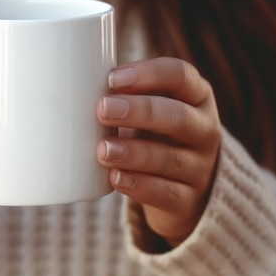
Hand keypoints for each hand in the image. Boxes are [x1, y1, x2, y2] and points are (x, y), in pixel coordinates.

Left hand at [96, 57, 220, 247]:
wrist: (184, 191)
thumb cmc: (155, 136)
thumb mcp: (150, 111)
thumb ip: (124, 97)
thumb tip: (71, 83)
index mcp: (196, 97)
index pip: (181, 75)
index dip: (149, 74)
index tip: (113, 78)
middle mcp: (204, 130)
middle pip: (178, 116)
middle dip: (139, 111)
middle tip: (102, 109)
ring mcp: (199, 168)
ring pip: (170, 158)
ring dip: (133, 152)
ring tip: (102, 149)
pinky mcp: (187, 201)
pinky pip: (165, 193)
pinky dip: (138, 185)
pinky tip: (115, 178)